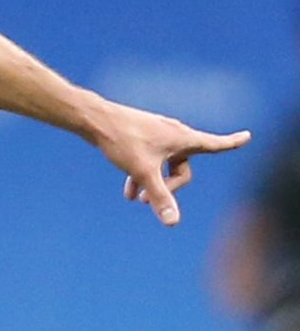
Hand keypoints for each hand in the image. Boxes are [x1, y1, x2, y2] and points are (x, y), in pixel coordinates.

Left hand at [94, 102, 250, 225]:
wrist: (94, 119)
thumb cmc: (122, 140)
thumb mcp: (143, 172)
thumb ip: (160, 197)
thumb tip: (173, 223)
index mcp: (182, 138)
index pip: (215, 144)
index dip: (233, 142)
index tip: (248, 136)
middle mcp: (173, 134)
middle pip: (183, 169)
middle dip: (170, 188)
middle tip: (147, 202)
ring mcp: (157, 135)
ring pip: (164, 167)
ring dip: (154, 184)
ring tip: (136, 200)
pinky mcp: (142, 137)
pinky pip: (151, 161)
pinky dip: (143, 175)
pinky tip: (129, 192)